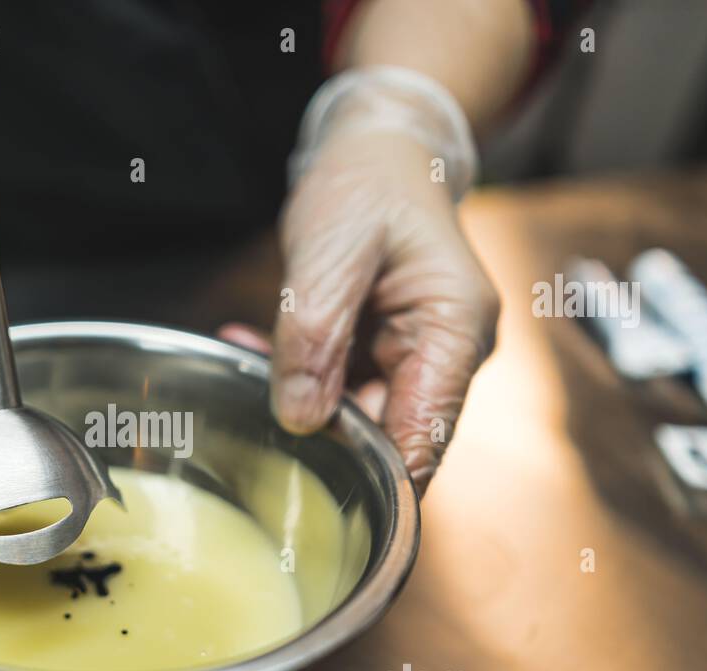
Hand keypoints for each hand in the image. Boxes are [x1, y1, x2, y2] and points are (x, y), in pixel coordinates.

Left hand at [223, 128, 498, 494]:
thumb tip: (302, 419)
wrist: (379, 149)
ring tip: (250, 357)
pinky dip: (297, 376)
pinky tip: (253, 351)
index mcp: (456, 332)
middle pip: (389, 434)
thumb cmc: (370, 183)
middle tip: (259, 402)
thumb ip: (314, 337)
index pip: (424, 437)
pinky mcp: (386, 353)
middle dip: (322, 431)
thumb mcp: (331, 252)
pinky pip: (340, 387)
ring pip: (357, 414)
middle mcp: (448, 355)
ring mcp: (418, 357)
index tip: (314, 485)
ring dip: (301, 397)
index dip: (375, 474)